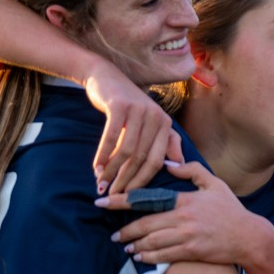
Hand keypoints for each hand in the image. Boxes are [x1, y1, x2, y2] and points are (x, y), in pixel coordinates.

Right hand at [84, 65, 181, 195]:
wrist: (106, 77)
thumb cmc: (128, 106)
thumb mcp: (149, 122)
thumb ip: (166, 142)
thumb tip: (178, 165)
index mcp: (165, 124)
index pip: (158, 161)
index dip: (143, 181)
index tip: (131, 196)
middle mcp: (156, 117)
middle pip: (141, 158)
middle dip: (126, 180)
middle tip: (113, 195)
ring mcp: (138, 110)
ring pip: (126, 150)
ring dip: (111, 171)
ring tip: (101, 183)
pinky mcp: (120, 106)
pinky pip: (110, 138)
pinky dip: (102, 156)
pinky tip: (95, 168)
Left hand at [96, 161, 272, 266]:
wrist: (249, 237)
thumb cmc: (232, 211)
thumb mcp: (215, 184)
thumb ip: (192, 170)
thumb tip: (169, 164)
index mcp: (186, 199)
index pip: (148, 199)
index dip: (123, 201)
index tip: (104, 202)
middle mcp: (184, 217)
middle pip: (145, 224)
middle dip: (125, 230)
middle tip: (112, 234)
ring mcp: (187, 236)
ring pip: (152, 241)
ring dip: (135, 245)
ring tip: (125, 246)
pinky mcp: (192, 251)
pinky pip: (163, 255)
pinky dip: (148, 257)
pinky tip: (139, 257)